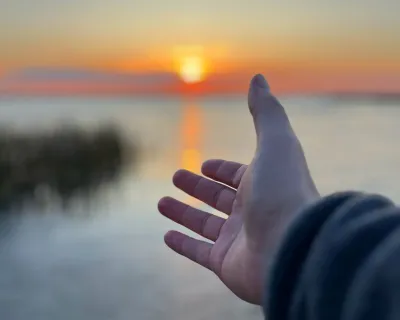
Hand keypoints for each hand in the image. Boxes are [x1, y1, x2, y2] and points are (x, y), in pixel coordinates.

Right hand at [158, 74, 319, 304]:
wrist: (293, 249)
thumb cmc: (283, 192)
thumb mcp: (275, 142)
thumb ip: (265, 111)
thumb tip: (259, 78)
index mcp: (263, 185)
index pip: (238, 175)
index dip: (221, 169)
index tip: (203, 164)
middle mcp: (253, 212)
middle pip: (219, 198)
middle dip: (197, 187)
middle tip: (175, 177)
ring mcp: (239, 240)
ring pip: (204, 224)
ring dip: (182, 213)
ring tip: (161, 203)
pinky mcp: (227, 264)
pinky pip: (199, 253)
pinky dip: (182, 245)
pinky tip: (166, 235)